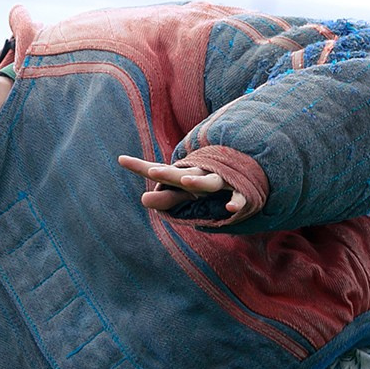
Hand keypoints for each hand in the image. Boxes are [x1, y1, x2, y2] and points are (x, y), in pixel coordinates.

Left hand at [117, 154, 248, 224]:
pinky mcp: (240, 192)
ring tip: (185, 181)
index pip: (159, 172)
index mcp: (186, 175)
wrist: (248, 171)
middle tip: (152, 171)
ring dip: (198, 181)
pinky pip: (238, 197)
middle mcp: (201, 175)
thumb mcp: (187, 192)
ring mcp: (221, 182)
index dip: (141, 167)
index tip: (121, 160)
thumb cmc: (210, 183)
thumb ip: (166, 197)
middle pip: (182, 175)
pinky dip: (235, 202)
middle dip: (168, 173)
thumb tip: (143, 200)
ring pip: (209, 181)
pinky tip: (230, 209)